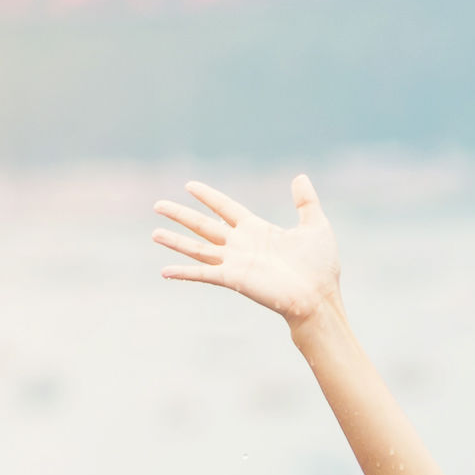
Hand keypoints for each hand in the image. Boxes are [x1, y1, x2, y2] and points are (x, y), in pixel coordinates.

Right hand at [154, 175, 341, 324]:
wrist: (318, 298)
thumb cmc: (320, 267)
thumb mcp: (315, 226)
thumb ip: (305, 201)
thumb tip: (299, 176)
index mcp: (257, 230)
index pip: (225, 208)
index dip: (208, 196)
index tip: (189, 185)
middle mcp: (241, 245)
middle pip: (203, 225)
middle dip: (181, 215)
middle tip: (157, 204)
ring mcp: (235, 262)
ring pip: (197, 248)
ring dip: (175, 241)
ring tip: (154, 233)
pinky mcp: (233, 279)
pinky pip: (203, 274)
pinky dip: (183, 272)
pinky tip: (164, 271)